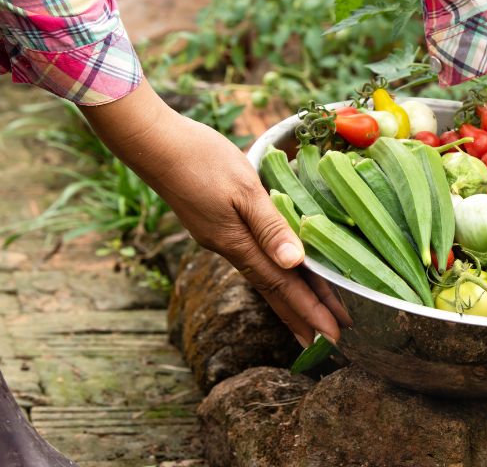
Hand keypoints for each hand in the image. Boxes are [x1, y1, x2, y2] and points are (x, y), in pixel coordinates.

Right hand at [80, 82, 342, 345]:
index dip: (310, 311)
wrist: (153, 143)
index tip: (333, 336)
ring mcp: (221, 237)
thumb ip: (270, 225)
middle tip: (331, 342)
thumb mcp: (243, 188)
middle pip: (274, 290)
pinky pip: (256, 258)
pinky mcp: (216, 224)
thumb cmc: (200, 159)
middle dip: (303, 316)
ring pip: (265, 276)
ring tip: (312, 319)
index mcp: (238, 243)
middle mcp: (230, 247)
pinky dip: (275, 274)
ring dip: (290, 299)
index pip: (283, 287)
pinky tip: (282, 273)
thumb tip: (295, 263)